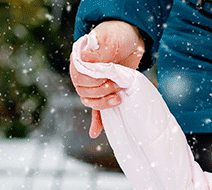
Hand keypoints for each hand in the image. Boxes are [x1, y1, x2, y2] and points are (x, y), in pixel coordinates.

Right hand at [70, 20, 144, 137]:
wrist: (131, 38)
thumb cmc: (119, 35)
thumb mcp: (111, 40)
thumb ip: (99, 52)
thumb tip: (83, 60)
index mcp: (79, 59)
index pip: (79, 78)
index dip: (94, 82)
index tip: (109, 77)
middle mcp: (83, 73)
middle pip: (84, 91)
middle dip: (101, 92)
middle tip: (117, 85)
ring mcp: (93, 83)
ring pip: (90, 101)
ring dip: (103, 103)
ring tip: (118, 97)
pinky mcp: (103, 92)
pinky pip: (96, 109)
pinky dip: (97, 121)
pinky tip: (95, 132)